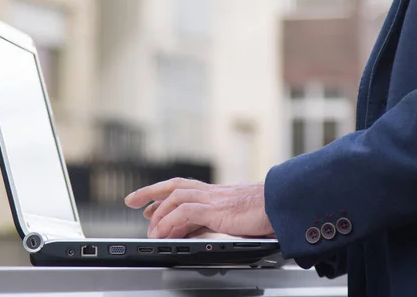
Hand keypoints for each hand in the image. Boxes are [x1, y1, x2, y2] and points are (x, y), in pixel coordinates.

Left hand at [124, 178, 274, 238]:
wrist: (284, 204)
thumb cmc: (268, 212)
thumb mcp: (237, 217)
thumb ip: (217, 220)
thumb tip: (199, 230)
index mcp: (217, 194)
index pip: (184, 189)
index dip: (163, 194)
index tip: (148, 202)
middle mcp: (212, 192)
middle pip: (174, 185)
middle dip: (150, 191)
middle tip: (131, 200)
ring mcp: (214, 198)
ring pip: (175, 196)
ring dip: (159, 212)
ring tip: (150, 230)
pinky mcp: (216, 208)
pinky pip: (185, 212)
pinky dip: (170, 222)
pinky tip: (164, 232)